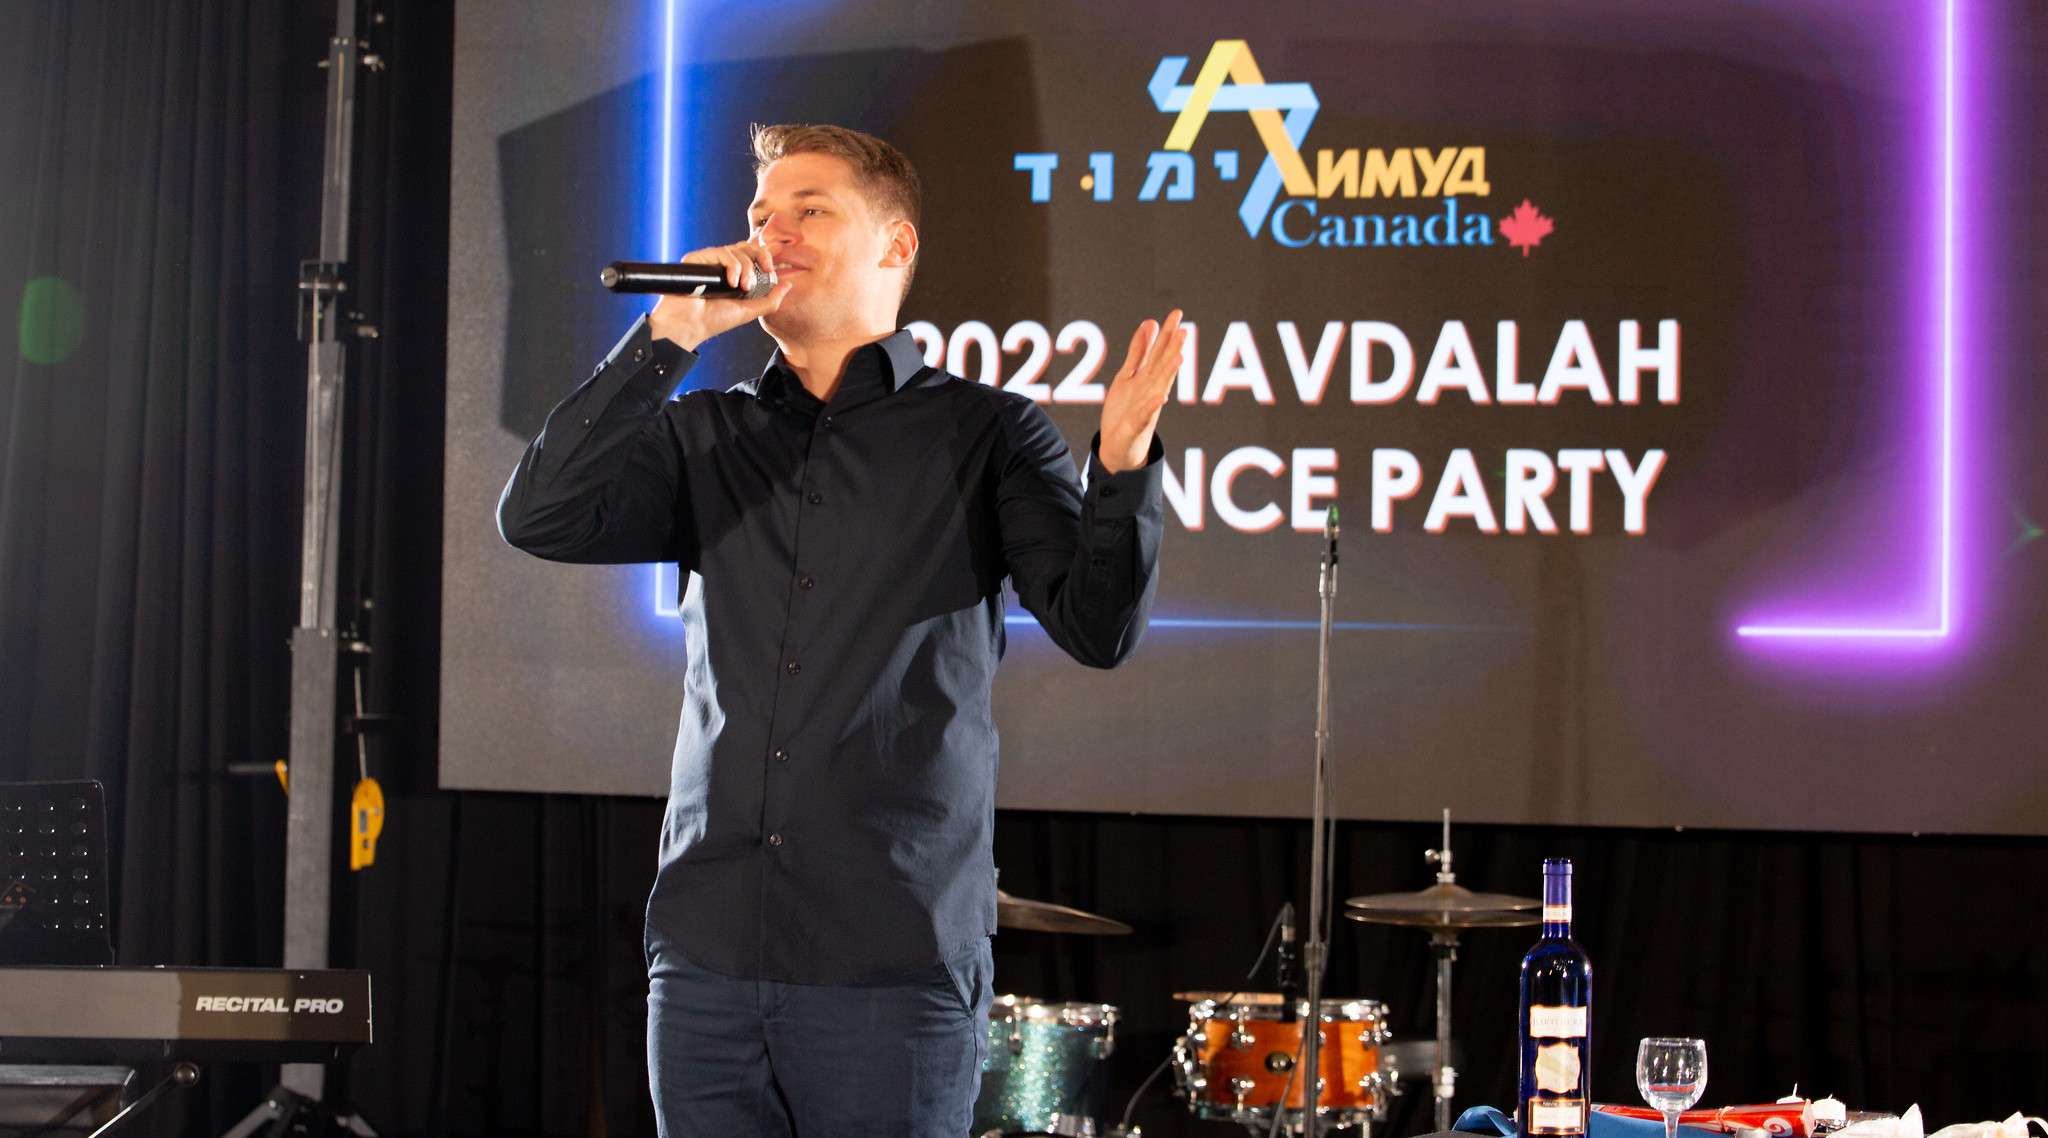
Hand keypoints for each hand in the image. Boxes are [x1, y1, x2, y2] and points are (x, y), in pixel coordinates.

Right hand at [646, 241, 793, 350]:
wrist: (691, 325)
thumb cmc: (715, 320)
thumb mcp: (749, 311)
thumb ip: (770, 300)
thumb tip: (788, 285)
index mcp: (735, 276)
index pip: (753, 257)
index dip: (766, 253)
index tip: (778, 258)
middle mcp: (723, 267)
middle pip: (747, 247)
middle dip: (761, 255)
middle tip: (768, 269)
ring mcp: (710, 262)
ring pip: (736, 249)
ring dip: (746, 267)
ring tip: (743, 286)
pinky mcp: (697, 259)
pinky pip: (721, 251)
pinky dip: (732, 265)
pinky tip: (732, 281)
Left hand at [1097, 310, 1186, 473]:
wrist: (1119, 445)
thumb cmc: (1126, 410)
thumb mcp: (1128, 375)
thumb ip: (1139, 351)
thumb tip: (1150, 323)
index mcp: (1148, 377)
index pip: (1160, 351)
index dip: (1168, 333)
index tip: (1177, 313)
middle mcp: (1152, 390)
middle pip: (1163, 366)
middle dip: (1173, 349)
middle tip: (1184, 331)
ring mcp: (1146, 407)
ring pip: (1160, 387)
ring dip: (1170, 373)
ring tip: (1180, 358)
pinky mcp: (1137, 425)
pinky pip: (1145, 415)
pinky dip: (1152, 406)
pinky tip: (1160, 397)